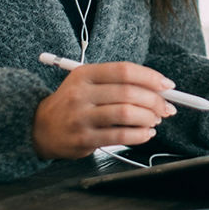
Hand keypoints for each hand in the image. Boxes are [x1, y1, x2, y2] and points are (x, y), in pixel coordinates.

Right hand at [33, 61, 177, 158]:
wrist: (40, 128)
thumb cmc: (73, 103)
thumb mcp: (88, 83)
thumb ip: (118, 83)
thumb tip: (158, 88)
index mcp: (84, 74)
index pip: (124, 70)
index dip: (150, 77)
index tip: (167, 85)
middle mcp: (81, 93)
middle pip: (127, 92)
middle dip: (155, 100)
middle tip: (166, 107)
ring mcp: (81, 117)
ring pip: (125, 114)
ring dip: (148, 118)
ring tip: (155, 120)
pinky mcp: (83, 139)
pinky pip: (119, 136)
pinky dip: (139, 134)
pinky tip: (146, 133)